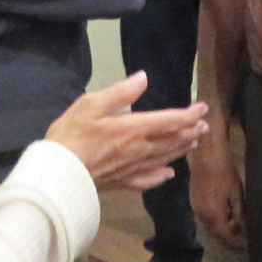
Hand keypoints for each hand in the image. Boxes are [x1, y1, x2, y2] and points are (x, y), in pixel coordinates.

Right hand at [44, 72, 208, 190]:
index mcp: (133, 128)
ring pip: (164, 159)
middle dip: (190, 132)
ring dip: (181, 150)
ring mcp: (132, 169)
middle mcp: (139, 150)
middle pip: (171, 140)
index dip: (188, 114)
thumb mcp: (89, 105)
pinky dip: (161, 176)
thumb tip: (143, 78)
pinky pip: (148, 180)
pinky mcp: (122, 183)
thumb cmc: (70, 136)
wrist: (56, 175)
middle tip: (204, 125)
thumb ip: (119, 93)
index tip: (203, 108)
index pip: (168, 120)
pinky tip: (169, 174)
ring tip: (194, 143)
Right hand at [189, 128, 244, 248]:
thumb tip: (244, 228)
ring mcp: (196, 207)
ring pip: (210, 225)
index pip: (224, 236)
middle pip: (215, 233)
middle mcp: (201, 215)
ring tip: (236, 224)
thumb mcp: (237, 195)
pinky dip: (216, 219)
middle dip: (228, 236)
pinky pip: (206, 216)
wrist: (207, 155)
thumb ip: (239, 214)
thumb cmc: (225, 173)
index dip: (234, 242)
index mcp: (212, 215)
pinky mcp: (194, 200)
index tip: (246, 245)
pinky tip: (225, 213)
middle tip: (242, 236)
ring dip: (222, 227)